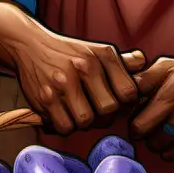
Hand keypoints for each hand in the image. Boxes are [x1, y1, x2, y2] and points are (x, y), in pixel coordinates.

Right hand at [6, 26, 145, 135]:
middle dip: (105, 116)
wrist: (30, 45)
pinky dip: (66, 126)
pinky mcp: (45, 98)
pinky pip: (64, 127)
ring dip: (84, 123)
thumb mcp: (97, 50)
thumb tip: (144, 63)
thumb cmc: (69, 53)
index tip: (118, 103)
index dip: (126, 104)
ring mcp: (63, 83)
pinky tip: (65, 114)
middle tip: (97, 111)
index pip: (128, 92)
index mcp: (102, 55)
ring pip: (86, 122)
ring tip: (80, 111)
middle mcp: (84, 67)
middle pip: (108, 110)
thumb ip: (123, 62)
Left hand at [130, 56, 173, 159]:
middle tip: (152, 126)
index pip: (138, 127)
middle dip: (146, 136)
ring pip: (164, 152)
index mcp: (172, 94)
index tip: (140, 119)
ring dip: (161, 143)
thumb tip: (123, 94)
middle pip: (149, 142)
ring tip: (168, 129)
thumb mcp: (170, 65)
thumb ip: (144, 79)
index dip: (135, 124)